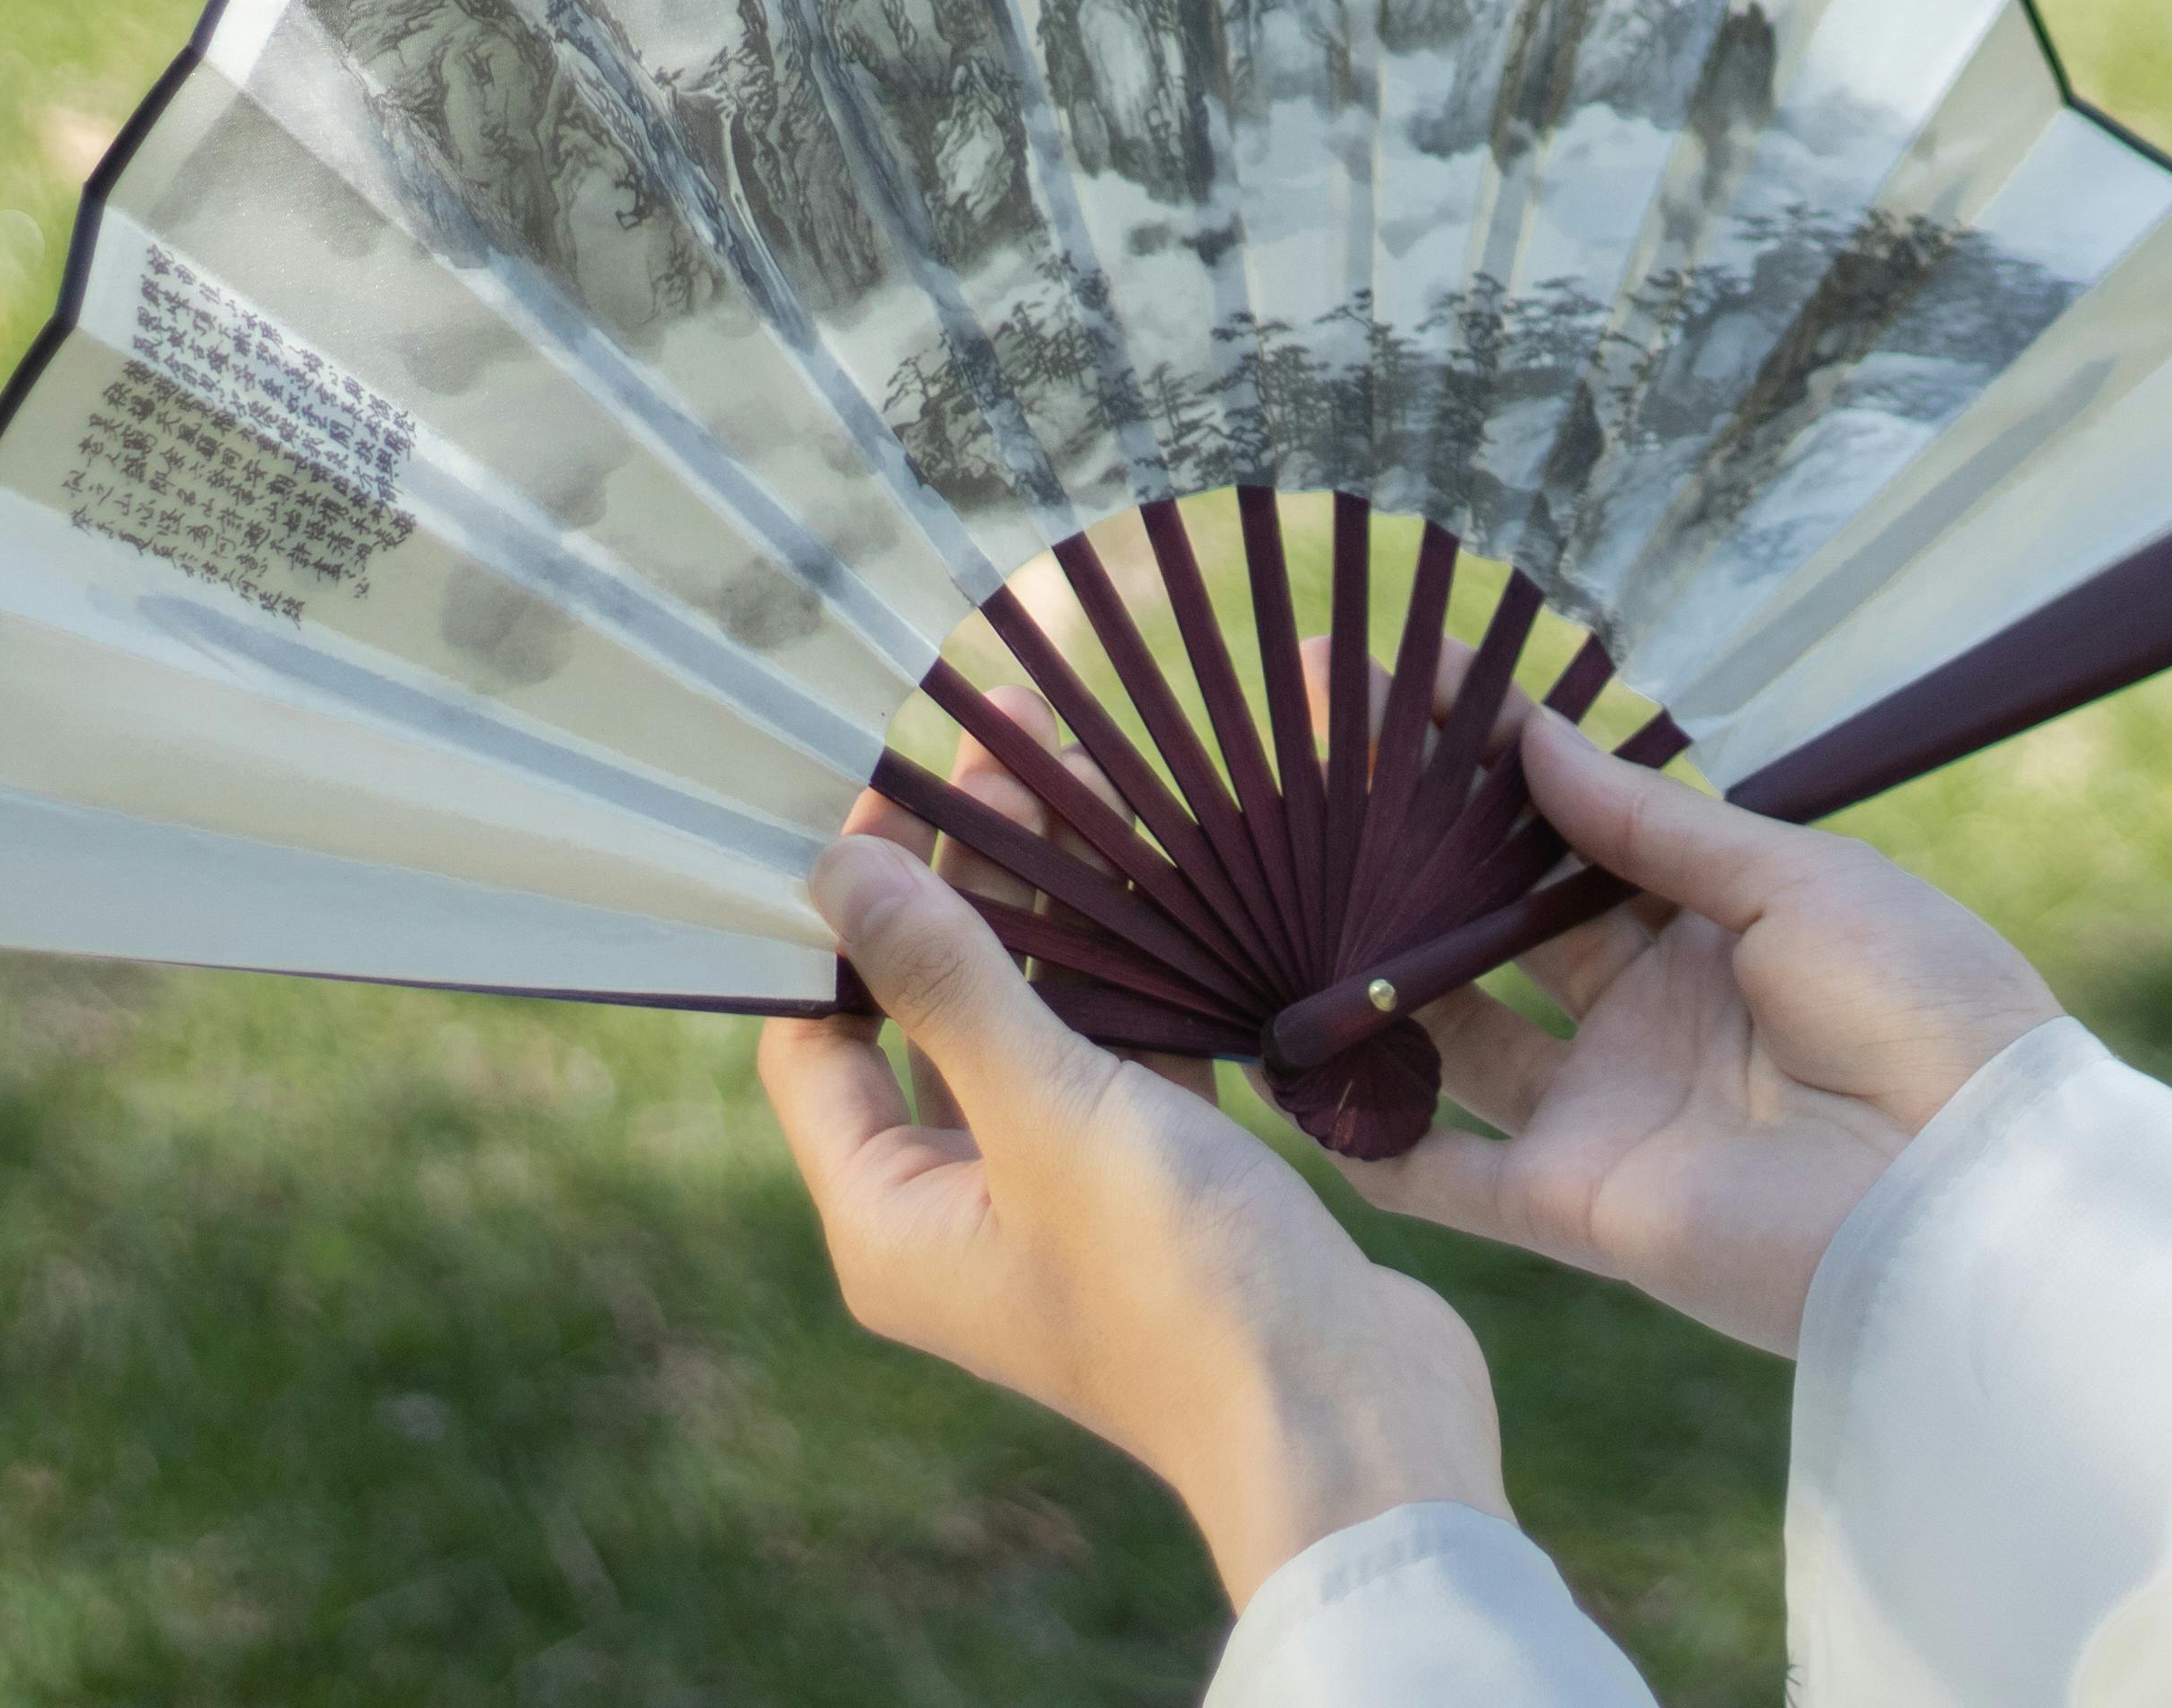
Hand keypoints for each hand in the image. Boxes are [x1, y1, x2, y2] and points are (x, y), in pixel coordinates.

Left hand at [753, 731, 1509, 1601]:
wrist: (1353, 1420)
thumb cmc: (1183, 1285)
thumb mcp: (1053, 1114)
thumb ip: (951, 983)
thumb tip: (838, 871)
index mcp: (889, 1219)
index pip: (817, 1034)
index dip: (847, 912)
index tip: (898, 789)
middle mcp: (959, 1214)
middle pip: (932, 1013)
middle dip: (968, 883)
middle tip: (1013, 751)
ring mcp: (1062, 1204)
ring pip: (1038, 1024)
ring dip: (1059, 916)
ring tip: (1092, 784)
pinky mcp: (1160, 1191)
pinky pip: (1124, 1057)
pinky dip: (1140, 976)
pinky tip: (1176, 882)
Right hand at [1340, 709, 2062, 1356]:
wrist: (1968, 1191)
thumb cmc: (1921, 1008)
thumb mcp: (1797, 880)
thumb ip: (1652, 823)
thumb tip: (1531, 734)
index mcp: (1717, 925)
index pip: (1570, 826)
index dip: (1483, 762)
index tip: (1391, 685)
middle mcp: (1650, 1015)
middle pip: (1499, 922)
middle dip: (1405, 854)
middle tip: (1298, 774)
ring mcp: (1607, 1110)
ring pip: (1456, 1033)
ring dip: (1372, 978)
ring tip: (1271, 897)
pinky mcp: (1577, 1206)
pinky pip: (1446, 1176)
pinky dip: (1369, 1138)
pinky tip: (1287, 1076)